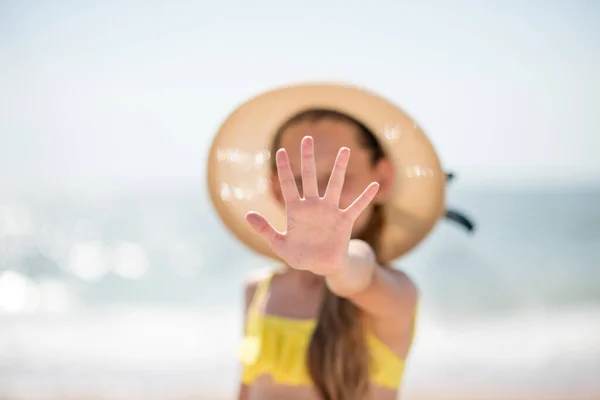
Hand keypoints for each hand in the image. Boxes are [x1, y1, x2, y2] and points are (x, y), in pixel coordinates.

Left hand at [245, 136, 379, 275]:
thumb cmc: (300, 255)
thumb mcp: (279, 245)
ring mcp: (329, 212)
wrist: (322, 266)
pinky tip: (373, 186)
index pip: (287, 186)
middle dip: (307, 158)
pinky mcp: (344, 221)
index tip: (280, 151)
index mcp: (295, 211)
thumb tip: (247, 215)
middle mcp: (313, 206)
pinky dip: (365, 198)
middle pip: (309, 177)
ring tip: (344, 151)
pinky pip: (356, 207)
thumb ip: (265, 230)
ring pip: (334, 186)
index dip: (283, 169)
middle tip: (307, 139)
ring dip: (339, 169)